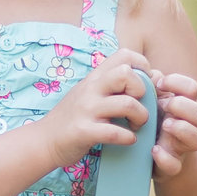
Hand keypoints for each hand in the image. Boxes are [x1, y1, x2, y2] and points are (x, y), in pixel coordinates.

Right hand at [43, 49, 152, 166]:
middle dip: (142, 90)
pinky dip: (128, 138)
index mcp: (94, 78)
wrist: (44, 140)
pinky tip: (128, 140)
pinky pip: (116, 132)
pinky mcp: (84, 131)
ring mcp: (86, 109)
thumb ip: (113, 84)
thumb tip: (152, 77)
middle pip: (126, 73)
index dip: (142, 66)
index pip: (124, 55)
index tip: (145, 85)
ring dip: (140, 117)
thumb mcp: (89, 93)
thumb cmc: (73, 117)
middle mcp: (90, 89)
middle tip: (139, 105)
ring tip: (136, 126)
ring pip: (127, 104)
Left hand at [147, 70, 196, 178]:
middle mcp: (187, 127)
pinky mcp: (171, 166)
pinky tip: (154, 149)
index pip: (192, 89)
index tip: (159, 83)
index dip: (179, 83)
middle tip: (163, 106)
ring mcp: (181, 148)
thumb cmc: (151, 125)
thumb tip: (149, 74)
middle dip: (182, 107)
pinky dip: (165, 157)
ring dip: (182, 129)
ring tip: (165, 125)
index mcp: (182, 108)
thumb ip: (151, 89)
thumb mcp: (151, 105)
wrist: (155, 161)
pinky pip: (175, 165)